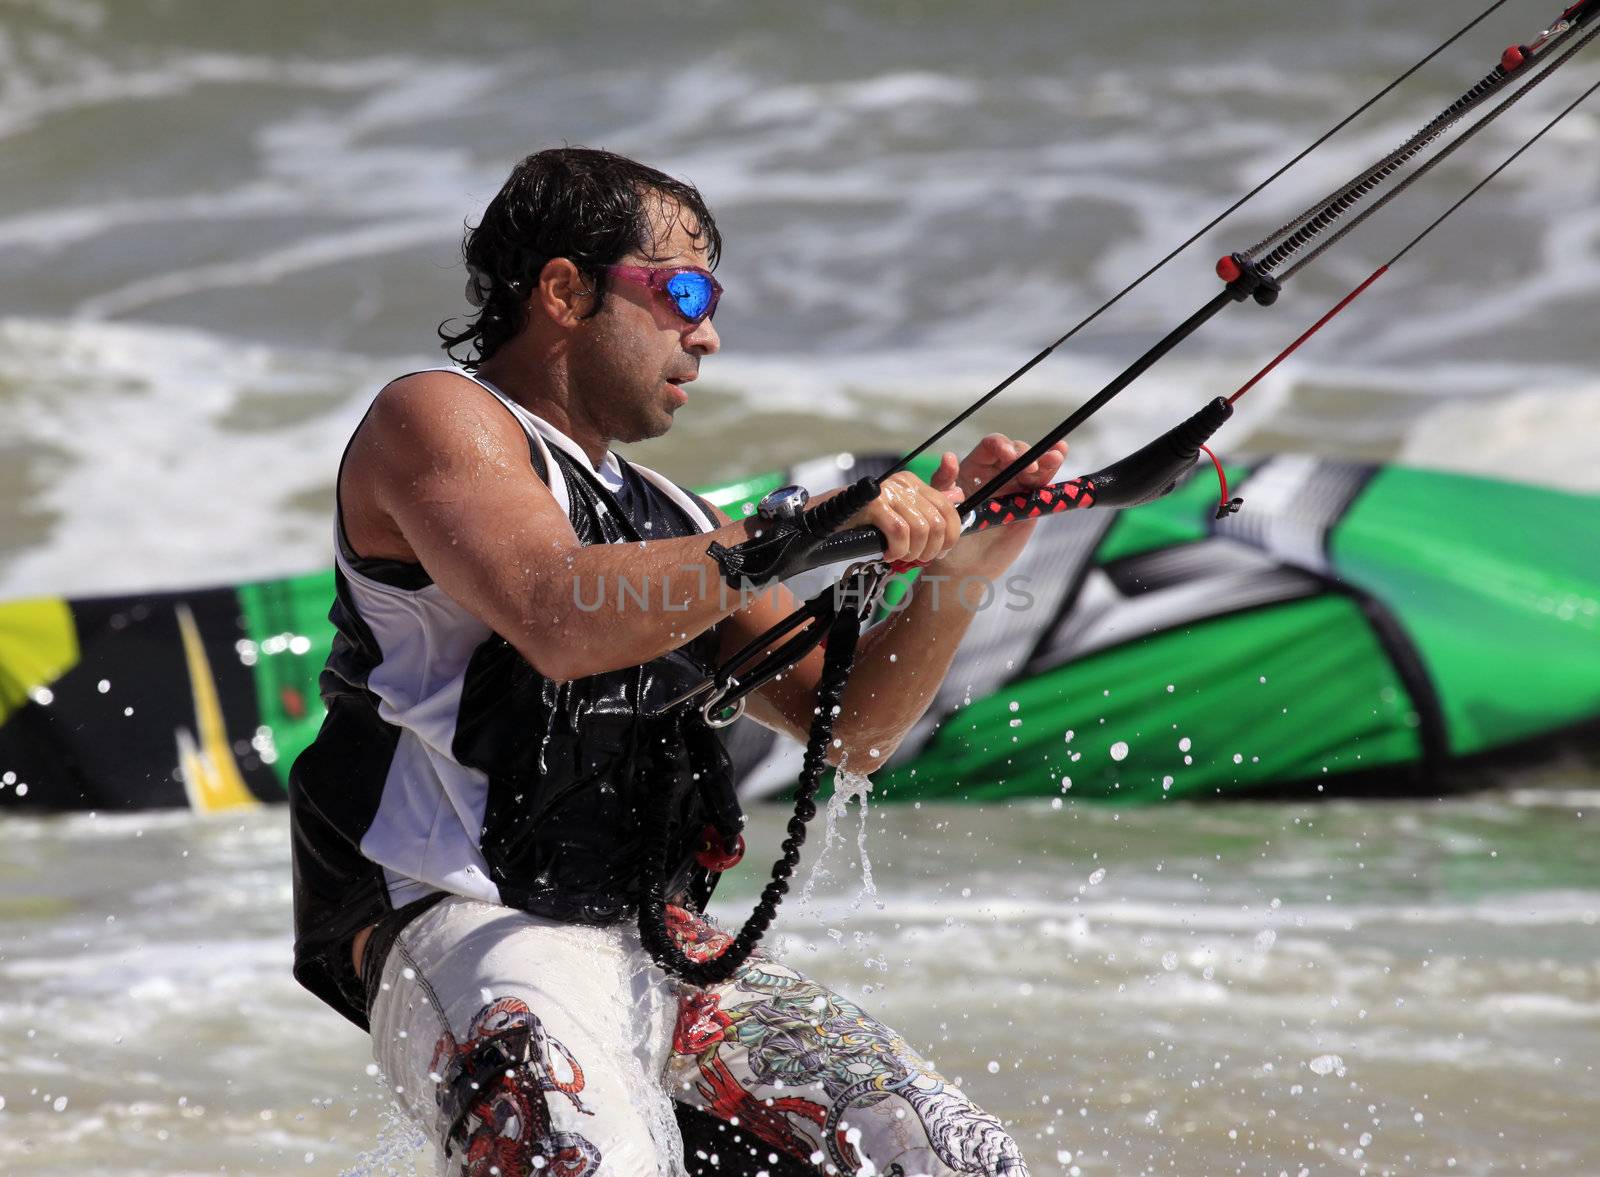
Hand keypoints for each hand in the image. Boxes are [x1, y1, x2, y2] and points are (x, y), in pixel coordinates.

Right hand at [845, 471, 962, 564]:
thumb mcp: (902, 513)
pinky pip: (899, 532)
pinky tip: (888, 553)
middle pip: (937, 523)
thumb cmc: (867, 521)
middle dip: (929, 550)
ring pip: (920, 530)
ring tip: (899, 557)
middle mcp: (904, 483)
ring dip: (912, 552)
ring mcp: (889, 492)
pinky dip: (897, 549)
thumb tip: (958, 496)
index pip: (949, 509)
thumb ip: (930, 503)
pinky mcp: (874, 504)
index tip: (940, 553)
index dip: (950, 536)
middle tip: (914, 560)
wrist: (828, 519)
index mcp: (914, 483)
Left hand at [930, 435, 1068, 572]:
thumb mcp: (943, 506)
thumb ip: (944, 482)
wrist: (967, 566)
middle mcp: (996, 472)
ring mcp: (1015, 485)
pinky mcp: (1030, 500)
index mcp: (974, 468)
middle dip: (1024, 455)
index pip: (990, 448)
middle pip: (1015, 452)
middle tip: (1030, 468)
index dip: (1001, 446)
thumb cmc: (950, 533)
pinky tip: (1060, 453)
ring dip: (1045, 457)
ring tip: (1055, 456)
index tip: (1008, 457)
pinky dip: (1052, 467)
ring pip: (1033, 464)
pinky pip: (1042, 482)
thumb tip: (949, 457)